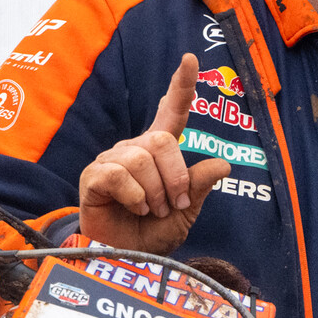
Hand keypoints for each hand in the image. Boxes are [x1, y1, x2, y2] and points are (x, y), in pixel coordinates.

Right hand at [79, 54, 232, 253]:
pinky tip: (134, 208)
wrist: (127, 258)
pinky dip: (134, 197)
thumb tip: (224, 164)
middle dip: (176, 177)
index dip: (181, 86)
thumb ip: (199, 185)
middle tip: (174, 205)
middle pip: (162, 142)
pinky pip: (118, 175)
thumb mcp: (187, 210)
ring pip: (142, 160)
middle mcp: (134, 149)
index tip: (190, 59)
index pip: (171, 112)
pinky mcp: (93, 177)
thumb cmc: (154, 233)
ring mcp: (111, 160)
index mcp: (159, 152)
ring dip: (155, 193)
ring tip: (151, 212)